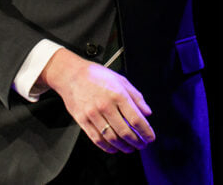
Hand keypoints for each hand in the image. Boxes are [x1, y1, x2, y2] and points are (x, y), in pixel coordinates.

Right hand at [39, 48, 154, 153]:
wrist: (72, 75)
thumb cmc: (97, 76)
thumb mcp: (121, 80)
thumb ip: (136, 97)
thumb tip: (147, 112)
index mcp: (118, 94)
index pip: (136, 119)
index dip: (145, 131)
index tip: (150, 137)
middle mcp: (106, 105)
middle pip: (125, 131)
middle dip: (136, 141)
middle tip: (142, 144)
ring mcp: (93, 114)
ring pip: (111, 138)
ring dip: (123, 146)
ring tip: (130, 148)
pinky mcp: (82, 120)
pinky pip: (96, 139)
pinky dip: (107, 147)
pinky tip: (114, 148)